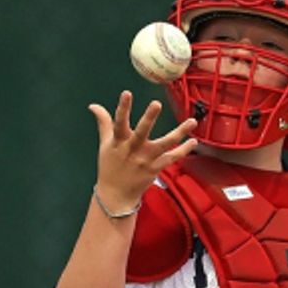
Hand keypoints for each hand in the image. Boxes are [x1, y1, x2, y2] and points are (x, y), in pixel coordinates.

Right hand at [88, 90, 197, 211]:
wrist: (116, 195)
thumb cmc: (110, 167)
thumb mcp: (105, 145)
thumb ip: (104, 123)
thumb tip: (93, 106)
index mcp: (118, 142)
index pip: (119, 122)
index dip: (123, 108)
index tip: (127, 93)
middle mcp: (132, 150)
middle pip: (141, 132)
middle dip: (148, 118)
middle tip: (156, 104)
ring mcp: (145, 160)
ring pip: (164, 144)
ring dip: (179, 133)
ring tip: (192, 122)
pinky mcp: (155, 169)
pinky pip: (172, 158)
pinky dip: (183, 150)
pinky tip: (193, 141)